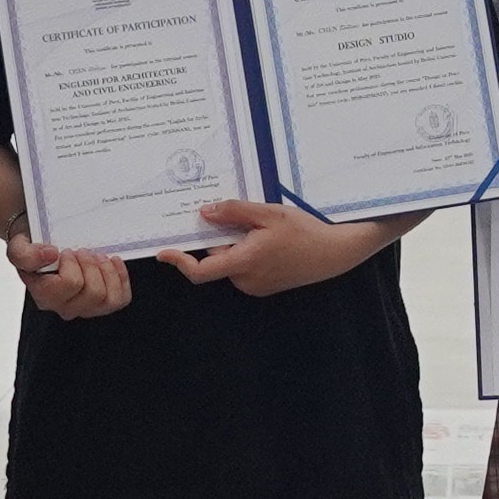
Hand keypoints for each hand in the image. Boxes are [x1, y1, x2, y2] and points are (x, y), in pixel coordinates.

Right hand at [9, 236, 133, 320]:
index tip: (65, 252)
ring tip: (96, 256)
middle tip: (82, 251)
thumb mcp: (18, 246)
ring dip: (107, 271)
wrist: (41, 245)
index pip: (69, 284)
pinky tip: (113, 262)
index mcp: (44, 296)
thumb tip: (51, 255)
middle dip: (91, 266)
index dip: (72, 264)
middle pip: (94, 293)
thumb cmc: (32, 247)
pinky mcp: (103, 304)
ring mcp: (85, 308)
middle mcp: (65, 307)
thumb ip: (25, 253)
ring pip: (109, 298)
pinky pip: (121, 299)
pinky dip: (121, 278)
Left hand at [169, 197, 392, 295]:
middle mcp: (246, 280)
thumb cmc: (304, 232)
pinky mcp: (264, 286)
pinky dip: (247, 252)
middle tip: (236, 218)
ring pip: (231, 262)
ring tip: (262, 228)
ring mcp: (255, 286)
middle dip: (220, 239)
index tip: (164, 252)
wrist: (334, 253)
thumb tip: (204, 213)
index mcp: (244, 262)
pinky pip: (244, 268)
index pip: (200, 271)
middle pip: (216, 260)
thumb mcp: (268, 213)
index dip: (179, 262)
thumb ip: (233, 212)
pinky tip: (268, 240)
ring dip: (236, 245)